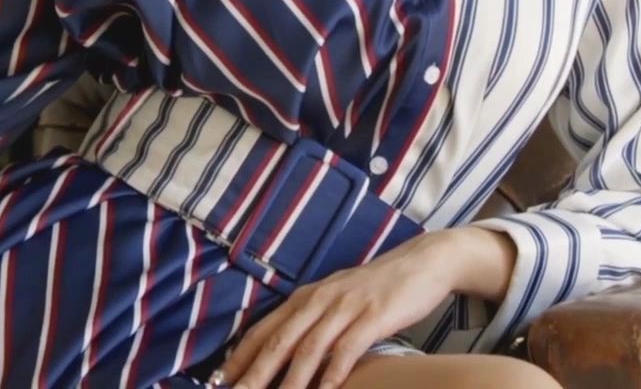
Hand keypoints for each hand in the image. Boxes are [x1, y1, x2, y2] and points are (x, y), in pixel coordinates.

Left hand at [215, 225, 514, 388]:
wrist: (421, 263)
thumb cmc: (375, 289)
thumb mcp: (334, 300)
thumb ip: (308, 321)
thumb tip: (281, 351)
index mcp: (305, 297)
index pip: (262, 330)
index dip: (239, 357)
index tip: (219, 381)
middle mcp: (319, 300)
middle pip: (278, 341)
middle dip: (254, 373)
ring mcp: (346, 307)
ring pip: (309, 348)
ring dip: (291, 380)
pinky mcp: (373, 315)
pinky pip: (348, 347)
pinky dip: (334, 371)